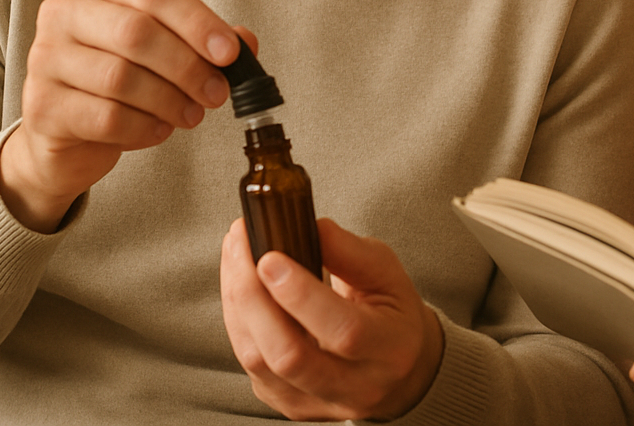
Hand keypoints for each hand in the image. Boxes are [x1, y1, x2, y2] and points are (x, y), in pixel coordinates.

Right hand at [0, 0, 254, 232]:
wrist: (66, 133)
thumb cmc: (120, 79)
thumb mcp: (163, 50)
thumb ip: (204, 41)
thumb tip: (246, 42)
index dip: (198, 22)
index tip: (231, 53)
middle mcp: (63, 12)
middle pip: (136, 33)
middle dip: (187, 67)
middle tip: (217, 93)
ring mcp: (45, 58)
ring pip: (120, 77)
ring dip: (169, 100)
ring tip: (192, 115)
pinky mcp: (40, 105)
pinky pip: (105, 117)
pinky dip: (144, 127)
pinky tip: (159, 129)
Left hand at [220, 217, 444, 419]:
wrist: (399, 367)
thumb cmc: (391, 313)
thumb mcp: (388, 273)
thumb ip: (350, 251)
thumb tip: (309, 228)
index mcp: (391, 349)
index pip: (344, 331)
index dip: (301, 296)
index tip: (271, 256)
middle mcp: (356, 386)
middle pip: (289, 355)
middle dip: (253, 298)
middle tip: (241, 247)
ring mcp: (319, 402)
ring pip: (260, 362)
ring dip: (237, 304)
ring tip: (234, 255)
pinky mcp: (290, 405)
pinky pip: (250, 365)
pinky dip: (238, 320)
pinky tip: (238, 285)